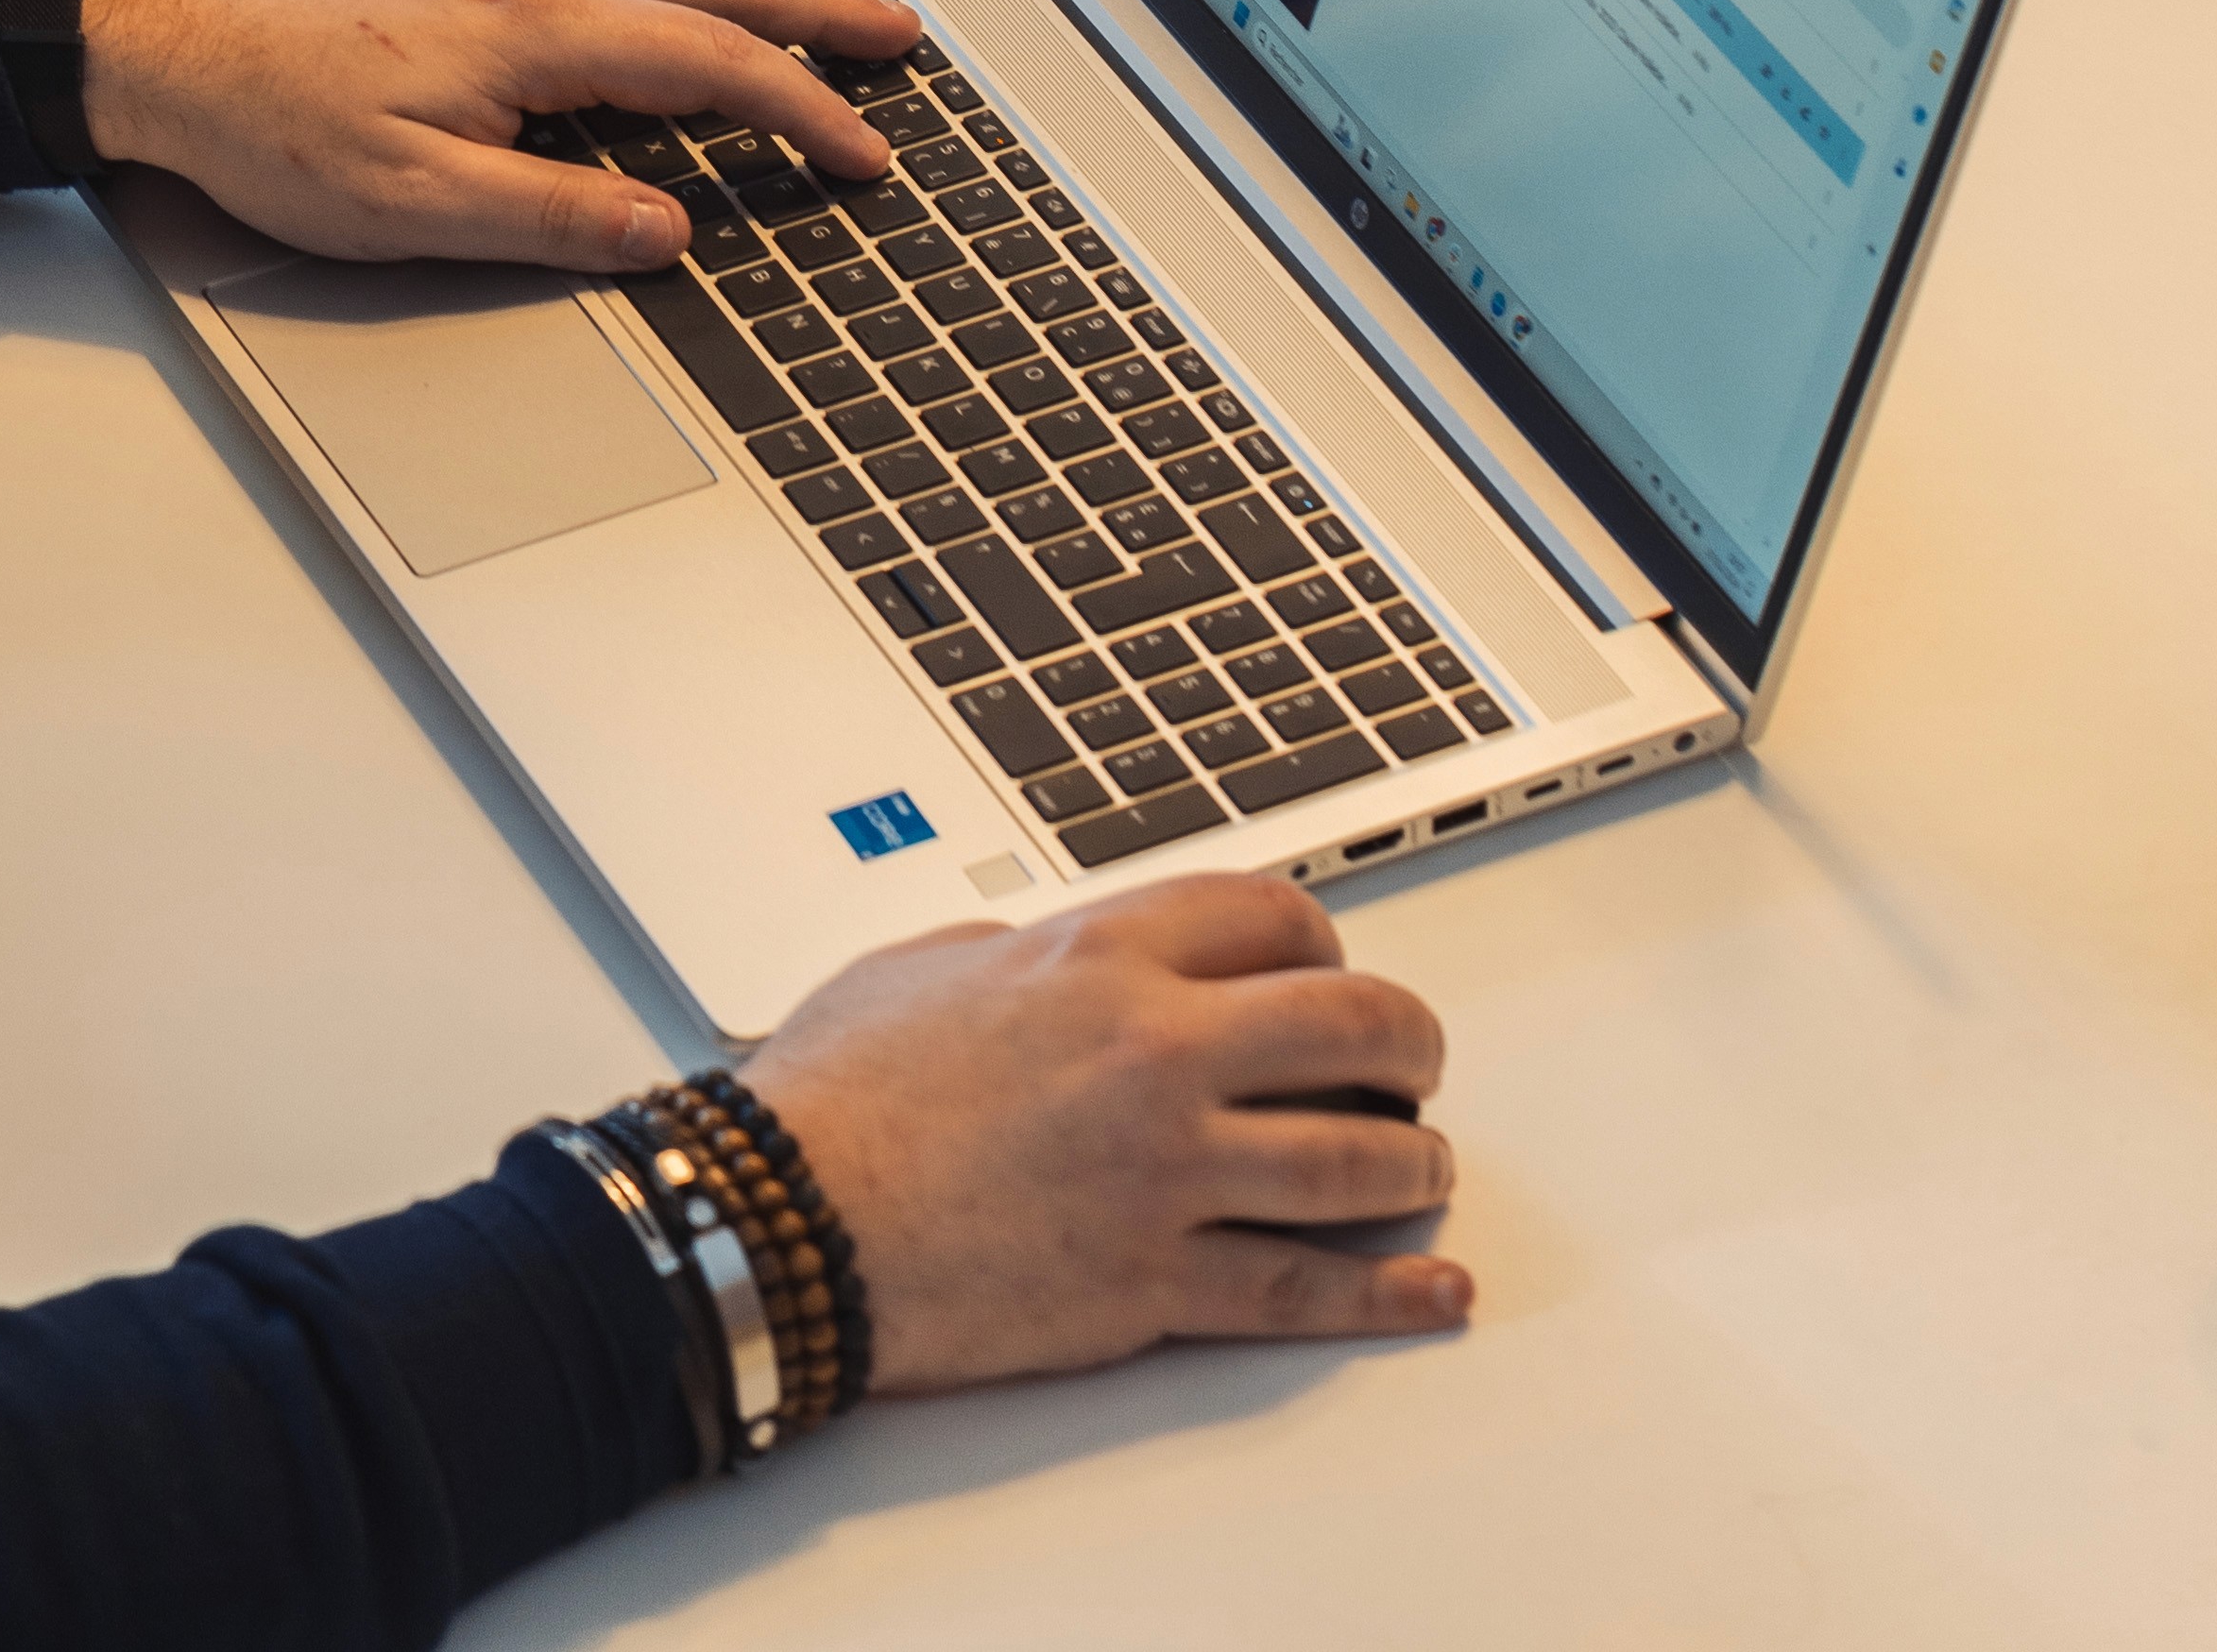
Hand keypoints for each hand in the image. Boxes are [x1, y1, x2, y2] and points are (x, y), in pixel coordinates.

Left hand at [76, 0, 916, 264]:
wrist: (168, 36)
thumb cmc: (270, 117)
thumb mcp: (411, 204)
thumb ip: (550, 216)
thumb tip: (668, 230)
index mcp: (536, 31)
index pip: (710, 67)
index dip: (801, 111)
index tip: (866, 149)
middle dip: (815, 11)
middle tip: (899, 31)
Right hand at [737, 874, 1465, 1388]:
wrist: (783, 1219)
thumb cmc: (837, 1093)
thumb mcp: (934, 962)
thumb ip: (1028, 952)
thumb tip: (1069, 960)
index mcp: (1102, 954)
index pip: (1278, 919)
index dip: (1329, 949)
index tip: (1332, 978)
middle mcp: (1155, 1050)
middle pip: (1353, 1026)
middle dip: (1407, 1045)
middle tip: (1413, 1068)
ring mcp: (1166, 1169)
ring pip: (1356, 1161)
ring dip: (1413, 1164)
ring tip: (1421, 1168)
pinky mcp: (1155, 1280)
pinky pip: (1304, 1289)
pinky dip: (1388, 1296)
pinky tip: (1432, 1290)